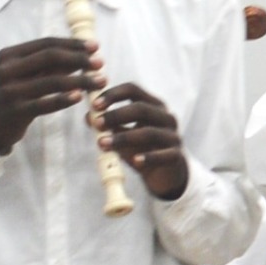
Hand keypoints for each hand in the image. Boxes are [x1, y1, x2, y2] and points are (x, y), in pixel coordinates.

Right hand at [0, 35, 97, 154]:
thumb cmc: (8, 96)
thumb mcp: (21, 75)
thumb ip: (46, 65)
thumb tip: (80, 55)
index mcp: (9, 55)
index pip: (46, 44)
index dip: (72, 44)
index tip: (94, 47)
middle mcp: (8, 69)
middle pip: (51, 57)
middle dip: (79, 58)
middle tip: (100, 63)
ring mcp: (11, 90)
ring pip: (53, 80)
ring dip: (81, 79)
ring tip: (100, 81)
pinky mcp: (16, 111)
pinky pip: (46, 103)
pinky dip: (65, 99)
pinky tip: (81, 96)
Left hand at [93, 82, 191, 199]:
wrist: (165, 174)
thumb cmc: (142, 149)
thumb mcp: (123, 136)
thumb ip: (109, 125)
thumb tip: (88, 116)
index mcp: (152, 105)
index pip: (133, 90)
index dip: (113, 94)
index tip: (95, 105)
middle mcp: (165, 116)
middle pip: (141, 108)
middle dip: (116, 115)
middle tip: (97, 123)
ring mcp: (173, 136)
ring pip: (149, 133)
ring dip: (124, 138)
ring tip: (104, 144)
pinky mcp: (177, 155)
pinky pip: (164, 155)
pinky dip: (149, 158)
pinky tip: (135, 162)